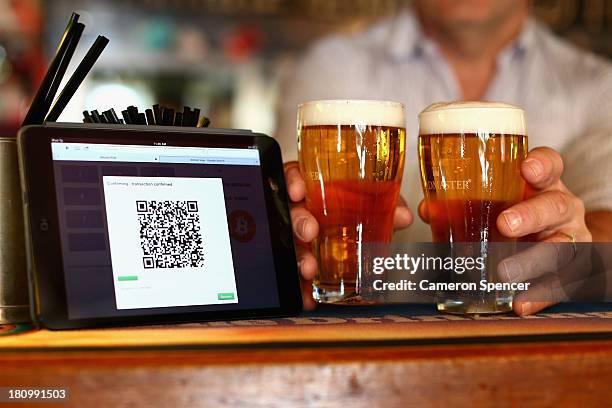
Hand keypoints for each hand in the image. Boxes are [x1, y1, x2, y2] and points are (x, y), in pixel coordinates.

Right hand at [284, 161, 412, 309]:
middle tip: (310, 232)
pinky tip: (307, 299)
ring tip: (309, 269)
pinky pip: (293, 274)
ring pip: (289, 243)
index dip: (292, 180)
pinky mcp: (299, 262)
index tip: (298, 191)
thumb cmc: (355, 211)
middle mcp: (301, 211)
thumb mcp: (371, 204)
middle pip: (290, 210)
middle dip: (298, 221)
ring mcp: (297, 237)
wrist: (354, 242)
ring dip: (298, 256)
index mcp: (313, 189)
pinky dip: (301, 288)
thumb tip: (403, 216)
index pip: (294, 176)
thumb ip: (386, 205)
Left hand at [417, 147, 592, 315]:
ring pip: (562, 246)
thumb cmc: (516, 213)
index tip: (526, 167)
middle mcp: (562, 209)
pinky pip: (560, 285)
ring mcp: (570, 239)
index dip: (541, 164)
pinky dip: (539, 294)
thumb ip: (461, 203)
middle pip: (555, 206)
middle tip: (505, 224)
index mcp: (543, 185)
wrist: (555, 240)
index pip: (550, 166)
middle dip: (531, 214)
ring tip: (505, 271)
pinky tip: (519, 302)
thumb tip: (427, 209)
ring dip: (532, 260)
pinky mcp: (571, 270)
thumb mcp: (495, 203)